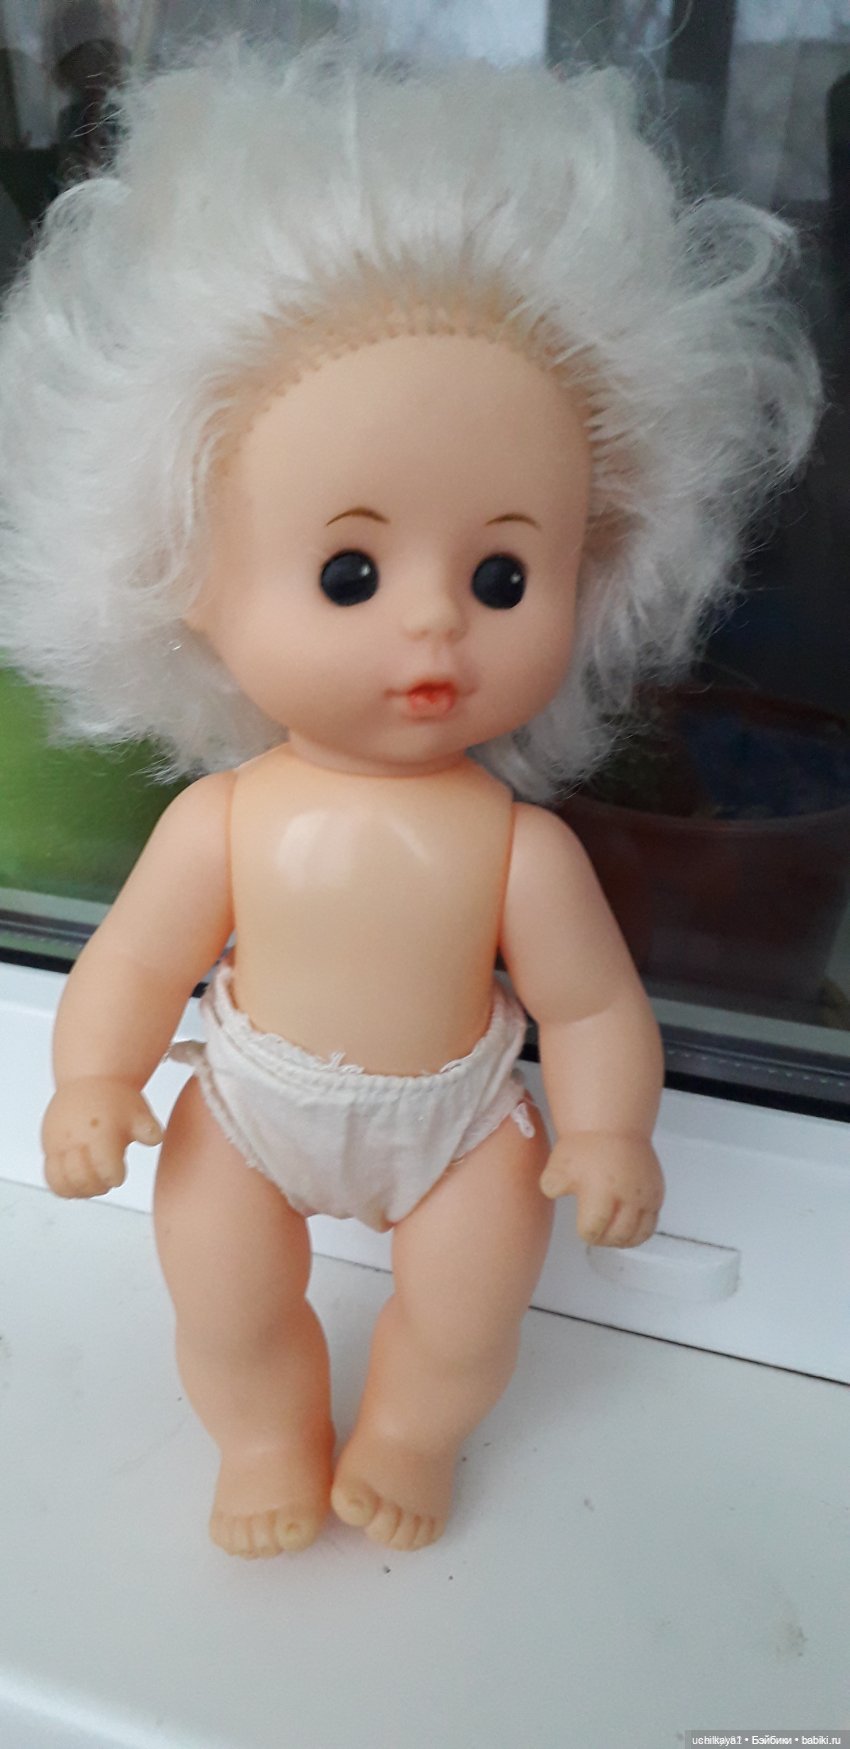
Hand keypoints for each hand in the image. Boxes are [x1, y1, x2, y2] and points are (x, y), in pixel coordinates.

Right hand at [42, 1077, 162, 1198]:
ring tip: (94, 1182)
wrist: (88, 1081)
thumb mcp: (138, 1111)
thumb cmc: (116, 1101)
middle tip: (106, 1179)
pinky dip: (64, 1188)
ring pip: (62, 1183)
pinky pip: (50, 1178)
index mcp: (99, 1131)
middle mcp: (75, 1138)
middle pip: (82, 1179)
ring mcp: (58, 1144)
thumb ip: (148, 1129)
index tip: (119, 1173)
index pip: (104, 1168)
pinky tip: (80, 1182)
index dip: (114, 1176)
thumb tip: (154, 1138)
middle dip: (98, 1186)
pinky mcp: (48, 1148)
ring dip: (80, 1190)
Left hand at [540, 1131, 663, 1247]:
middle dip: (604, 1239)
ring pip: (638, 1235)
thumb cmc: (586, 1146)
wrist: (613, 1127)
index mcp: (600, 1191)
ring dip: (623, 1240)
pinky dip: (639, 1232)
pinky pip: (652, 1224)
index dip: (586, 1233)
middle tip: (597, 1234)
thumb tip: (554, 1194)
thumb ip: (551, 1187)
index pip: (593, 1230)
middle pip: (617, 1235)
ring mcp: (644, 1196)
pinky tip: (627, 1227)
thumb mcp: (557, 1166)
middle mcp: (626, 1196)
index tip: (583, 1228)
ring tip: (612, 1234)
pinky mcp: (656, 1193)